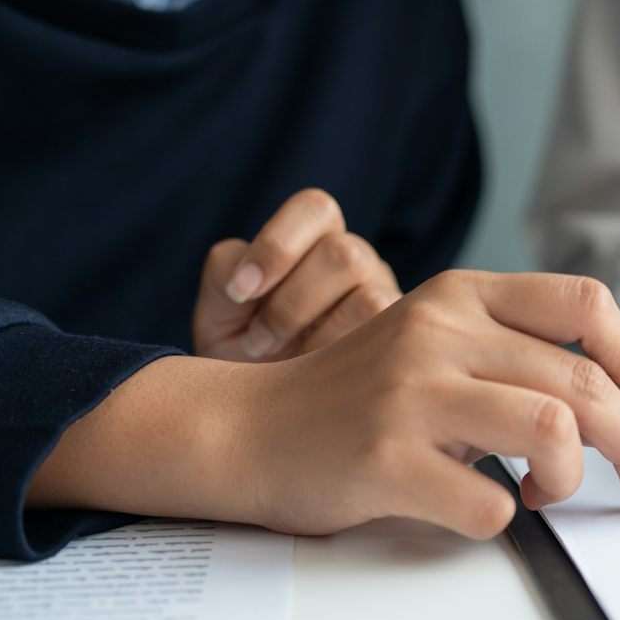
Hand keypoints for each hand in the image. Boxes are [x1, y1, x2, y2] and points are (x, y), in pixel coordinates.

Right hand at [35, 271, 619, 539]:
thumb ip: (508, 352)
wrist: (246, 430)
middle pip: (584, 386)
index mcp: (458, 296)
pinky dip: (503, 522)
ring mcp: (411, 395)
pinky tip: (475, 509)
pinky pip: (492, 505)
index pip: (582, 303)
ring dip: (571, 482)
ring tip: (545, 494)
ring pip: (554, 434)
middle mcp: (438, 332)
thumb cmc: (354, 400)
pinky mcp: (387, 458)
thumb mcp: (432, 344)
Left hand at [191, 188, 400, 360]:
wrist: (260, 411)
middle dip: (291, 302)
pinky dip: (334, 354)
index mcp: (315, 238)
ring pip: (367, 295)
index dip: (277, 245)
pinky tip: (313, 376)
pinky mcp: (400, 340)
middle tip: (257, 341)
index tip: (240, 292)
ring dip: (316, 334)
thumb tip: (250, 277)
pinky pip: (379, 335)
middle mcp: (358, 261)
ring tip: (282, 362)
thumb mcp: (218, 309)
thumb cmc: (242, 352)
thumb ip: (226, 271)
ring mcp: (386, 298)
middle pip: (342, 252)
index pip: (315, 208)